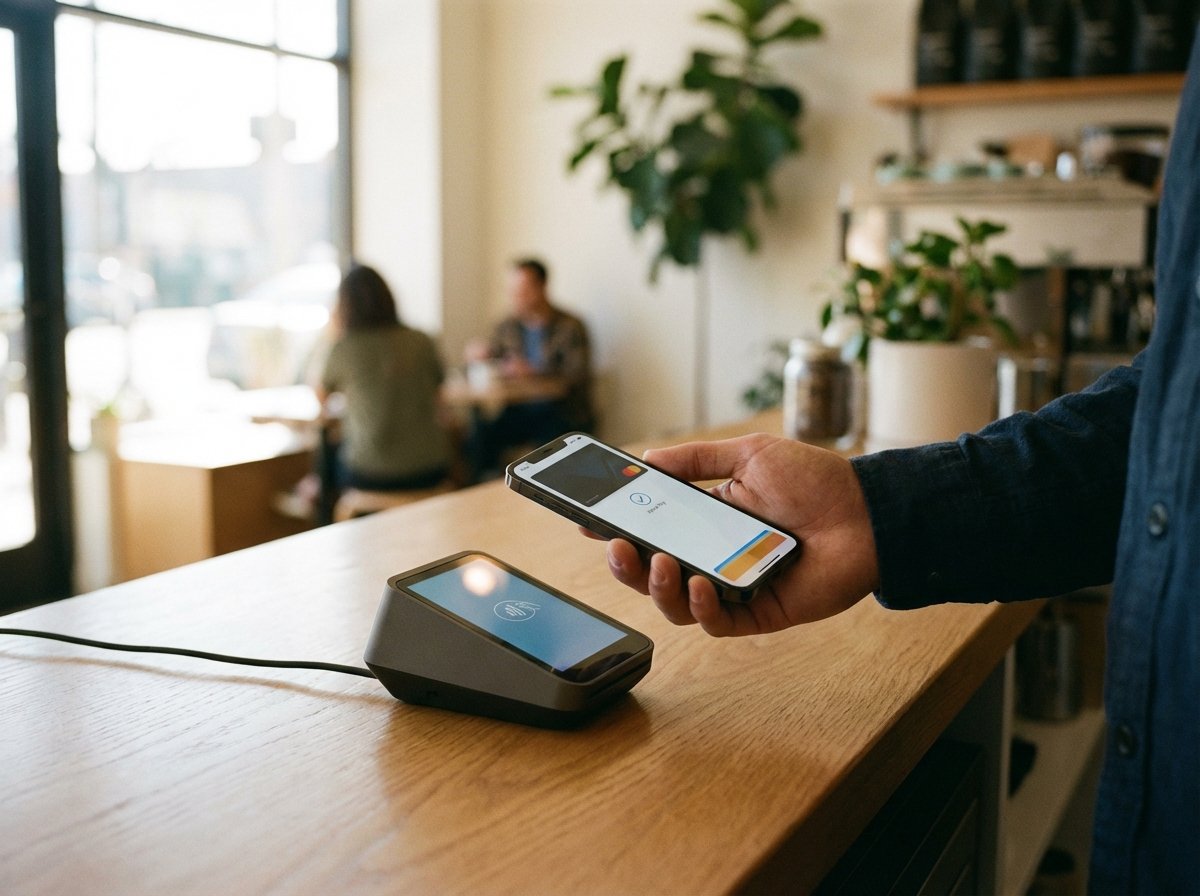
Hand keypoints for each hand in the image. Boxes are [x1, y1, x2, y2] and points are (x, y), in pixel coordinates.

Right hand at [603, 433, 879, 635]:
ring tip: (657, 562)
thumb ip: (695, 460)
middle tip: (613, 546)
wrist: (868, 512)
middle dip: (624, 564)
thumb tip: (644, 460)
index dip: (613, 527)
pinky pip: (715, 622)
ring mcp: (732, 587)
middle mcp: (712, 557)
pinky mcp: (756, 613)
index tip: (584, 519)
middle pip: (651, 573)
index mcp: (704, 521)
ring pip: (674, 604)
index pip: (648, 529)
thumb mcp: (748, 456)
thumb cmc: (814, 482)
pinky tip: (697, 586)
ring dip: (655, 587)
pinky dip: (699, 607)